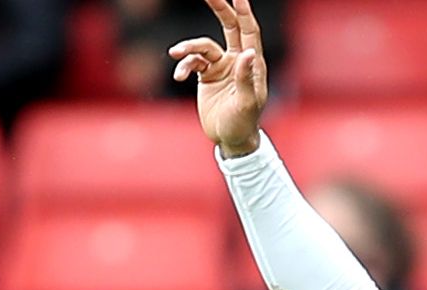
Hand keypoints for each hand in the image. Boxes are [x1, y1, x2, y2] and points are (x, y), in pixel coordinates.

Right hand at [169, 0, 270, 158]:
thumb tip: (247, 54)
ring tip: (174, 53)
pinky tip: (178, 76)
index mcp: (252, 63)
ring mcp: (221, 67)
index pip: (248, 31)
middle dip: (219, 9)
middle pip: (228, 27)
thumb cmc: (244, 123)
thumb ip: (246, 78)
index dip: (244, 13)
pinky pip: (192, 63)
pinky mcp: (206, 76)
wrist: (230, 139)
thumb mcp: (246, 103)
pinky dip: (183, 67)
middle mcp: (237, 60)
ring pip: (203, 47)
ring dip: (188, 48)